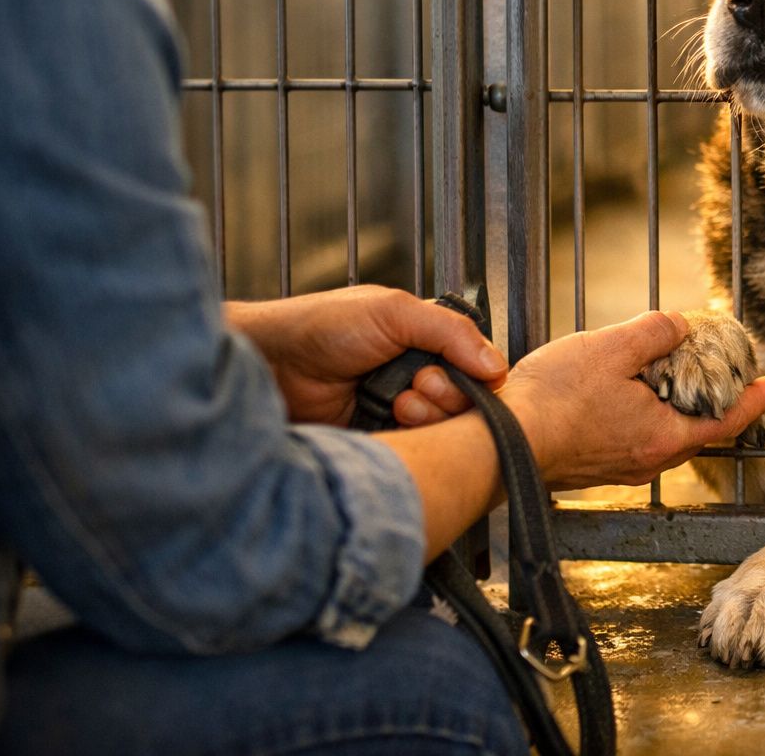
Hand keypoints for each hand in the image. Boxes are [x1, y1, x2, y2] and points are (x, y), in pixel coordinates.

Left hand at [226, 285, 507, 427]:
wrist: (268, 366)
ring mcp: (399, 411)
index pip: (477, 367)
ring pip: (445, 430)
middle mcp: (417, 376)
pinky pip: (417, 451)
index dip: (471, 376)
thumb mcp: (393, 312)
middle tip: (416, 386)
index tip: (441, 372)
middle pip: (466, 403)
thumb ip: (450, 331)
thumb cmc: (320, 326)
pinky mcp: (382, 441)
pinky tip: (391, 423)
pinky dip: (412, 440)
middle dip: (447, 397)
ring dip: (428, 418)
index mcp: (426, 341)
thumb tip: (496, 366)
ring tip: (398, 404)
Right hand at [498, 311, 764, 489]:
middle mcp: (648, 460)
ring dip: (680, 408)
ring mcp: (620, 467)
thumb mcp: (611, 348)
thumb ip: (654, 333)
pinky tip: (631, 394)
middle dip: (718, 403)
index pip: (727, 419)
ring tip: (679, 379)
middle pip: (699, 431)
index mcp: (663, 437)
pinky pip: (638, 438)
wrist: (499, 443)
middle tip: (731, 376)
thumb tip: (679, 328)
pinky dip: (649, 415)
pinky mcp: (595, 466)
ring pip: (667, 435)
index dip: (756, 400)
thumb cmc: (553, 399)